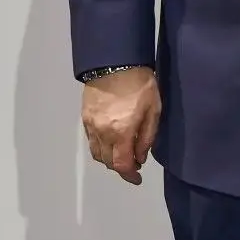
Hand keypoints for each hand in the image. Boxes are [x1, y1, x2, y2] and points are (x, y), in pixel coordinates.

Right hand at [81, 67, 160, 184]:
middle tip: (134, 163)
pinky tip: (111, 140)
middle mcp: (102, 133)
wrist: (116, 61)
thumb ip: (146, 137)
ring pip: (96, 153)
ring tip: (122, 153)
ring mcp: (91, 125)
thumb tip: (140, 157)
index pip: (122, 165)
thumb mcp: (153, 110)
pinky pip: (91, 140)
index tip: (137, 179)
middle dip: (121, 167)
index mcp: (121, 132)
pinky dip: (100, 146)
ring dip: (109, 158)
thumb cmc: (140, 84)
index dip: (129, 176)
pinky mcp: (85, 116)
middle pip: (107, 162)